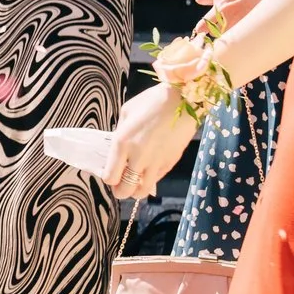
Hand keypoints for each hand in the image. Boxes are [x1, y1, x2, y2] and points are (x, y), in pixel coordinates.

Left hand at [103, 81, 200, 199]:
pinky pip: (156, 180)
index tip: (110, 173)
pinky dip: (150, 180)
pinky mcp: (170, 163)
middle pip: (124, 190)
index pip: (110, 177)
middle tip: (120, 183)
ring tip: (134, 183)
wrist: (184, 101)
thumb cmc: (151, 102)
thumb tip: (116, 148)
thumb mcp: (126, 113)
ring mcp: (156, 163)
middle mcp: (137, 157)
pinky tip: (148, 171)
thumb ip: (118, 133)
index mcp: (122, 143)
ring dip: (136, 191)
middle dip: (120, 190)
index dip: (109, 178)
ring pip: (142, 191)